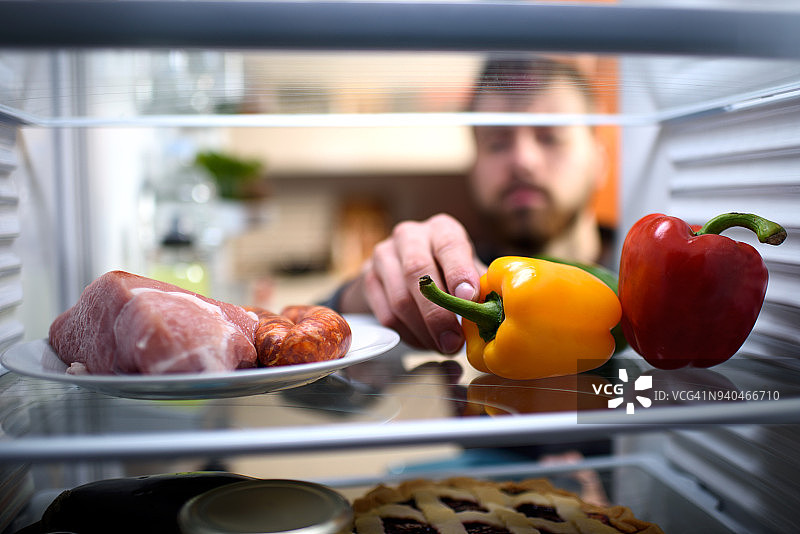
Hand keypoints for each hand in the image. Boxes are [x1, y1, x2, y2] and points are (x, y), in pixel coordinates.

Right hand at [340, 214, 482, 352]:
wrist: (402, 268)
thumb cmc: (446, 270)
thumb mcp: (467, 269)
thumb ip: (480, 285)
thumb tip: (495, 309)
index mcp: (441, 229)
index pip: (449, 245)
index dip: (459, 272)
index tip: (468, 298)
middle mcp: (410, 236)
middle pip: (418, 272)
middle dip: (438, 313)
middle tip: (453, 341)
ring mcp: (384, 255)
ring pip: (400, 298)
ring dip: (423, 330)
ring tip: (442, 346)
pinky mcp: (368, 278)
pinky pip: (386, 315)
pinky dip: (408, 335)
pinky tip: (424, 341)